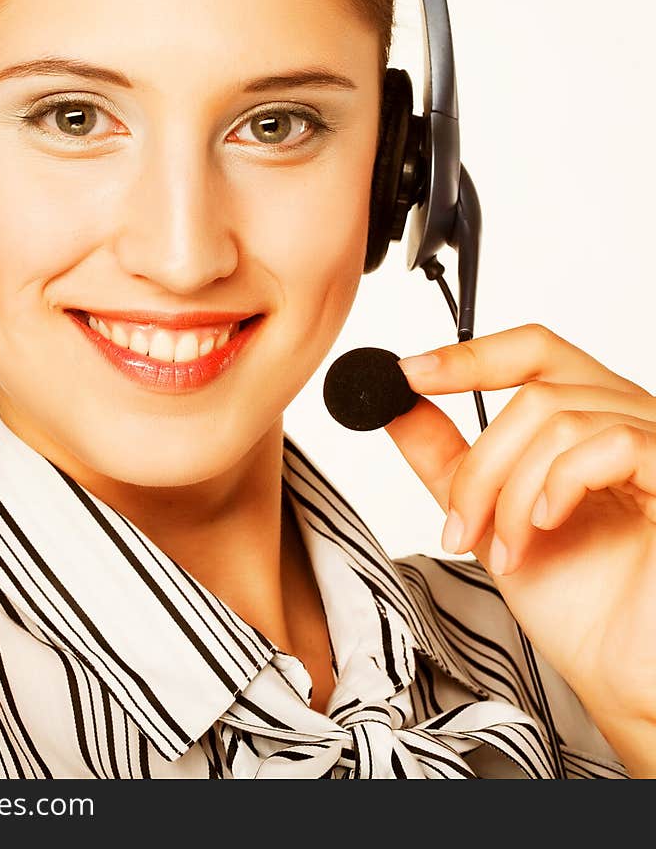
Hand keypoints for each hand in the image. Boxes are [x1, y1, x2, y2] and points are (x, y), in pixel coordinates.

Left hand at [385, 323, 655, 744]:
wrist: (629, 678)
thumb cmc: (582, 608)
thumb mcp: (493, 519)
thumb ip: (449, 458)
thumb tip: (397, 405)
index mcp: (593, 421)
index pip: (536, 352)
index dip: (470, 355)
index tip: (409, 374)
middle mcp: (634, 421)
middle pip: (535, 390)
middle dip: (479, 463)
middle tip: (458, 525)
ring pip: (558, 418)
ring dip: (508, 491)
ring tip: (505, 551)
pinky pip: (611, 443)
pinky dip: (558, 484)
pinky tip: (547, 527)